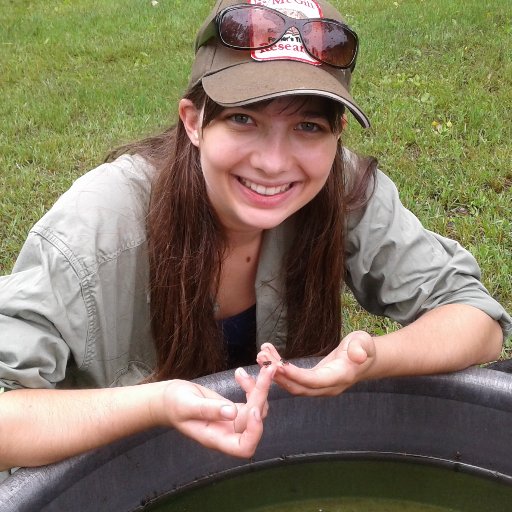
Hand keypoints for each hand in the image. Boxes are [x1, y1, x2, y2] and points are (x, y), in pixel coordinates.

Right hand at [161, 363, 275, 457]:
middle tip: (267, 370)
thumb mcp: (187, 405)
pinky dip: (252, 385)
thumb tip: (232, 412)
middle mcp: (228, 433)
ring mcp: (233, 421)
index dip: (254, 431)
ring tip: (258, 367)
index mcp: (216, 439)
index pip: (244, 447)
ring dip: (261, 388)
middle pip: (254, 421)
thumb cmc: (173, 404)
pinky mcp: (234, 409)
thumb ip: (208, 410)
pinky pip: (251, 400)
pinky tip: (240, 373)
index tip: (253, 408)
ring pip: (257, 408)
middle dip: (262, 395)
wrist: (169, 399)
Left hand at [256, 331, 375, 395]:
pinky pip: (293, 380)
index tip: (278, 366)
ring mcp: (319, 388)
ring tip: (262, 355)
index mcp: (339, 377)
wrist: (367, 359)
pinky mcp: (313, 383)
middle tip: (262, 358)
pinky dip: (280, 370)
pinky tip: (269, 357)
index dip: (295, 375)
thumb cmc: (364, 347)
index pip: (314, 381)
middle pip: (299, 387)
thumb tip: (358, 355)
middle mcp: (327, 387)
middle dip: (278, 375)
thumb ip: (360, 348)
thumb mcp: (364, 343)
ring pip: (293, 385)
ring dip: (275, 373)